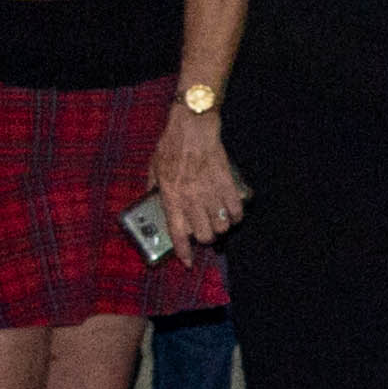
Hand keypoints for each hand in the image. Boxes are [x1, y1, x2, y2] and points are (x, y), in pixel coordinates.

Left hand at [152, 103, 247, 247]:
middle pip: (204, 235)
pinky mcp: (226, 184)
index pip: (177, 232)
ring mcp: (211, 192)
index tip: (187, 262)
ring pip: (221, 226)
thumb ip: (153, 186)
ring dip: (220, 228)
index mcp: (171, 196)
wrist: (193, 126)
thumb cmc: (172, 144)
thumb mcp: (154, 166)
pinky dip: (235, 216)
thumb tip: (152, 198)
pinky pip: (235, 211)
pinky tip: (231, 213)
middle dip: (204, 238)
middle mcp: (192, 198)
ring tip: (217, 222)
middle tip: (203, 232)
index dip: (183, 252)